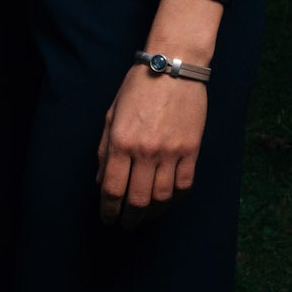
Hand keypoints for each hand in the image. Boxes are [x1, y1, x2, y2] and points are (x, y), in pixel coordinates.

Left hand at [96, 63, 206, 229]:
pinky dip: (176, 199)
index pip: (112, 189)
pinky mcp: (191, 149)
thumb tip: (100, 180)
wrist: (174, 66)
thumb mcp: (112, 114)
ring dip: (152, 213)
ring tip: (146, 216)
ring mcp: (171, 152)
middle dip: (130, 218)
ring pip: (162, 197)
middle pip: (137, 200)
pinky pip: (185, 184)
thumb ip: (105, 149)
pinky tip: (168, 201)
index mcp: (121, 142)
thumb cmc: (138, 87)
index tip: (108, 219)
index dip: (108, 210)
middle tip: (127, 225)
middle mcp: (145, 151)